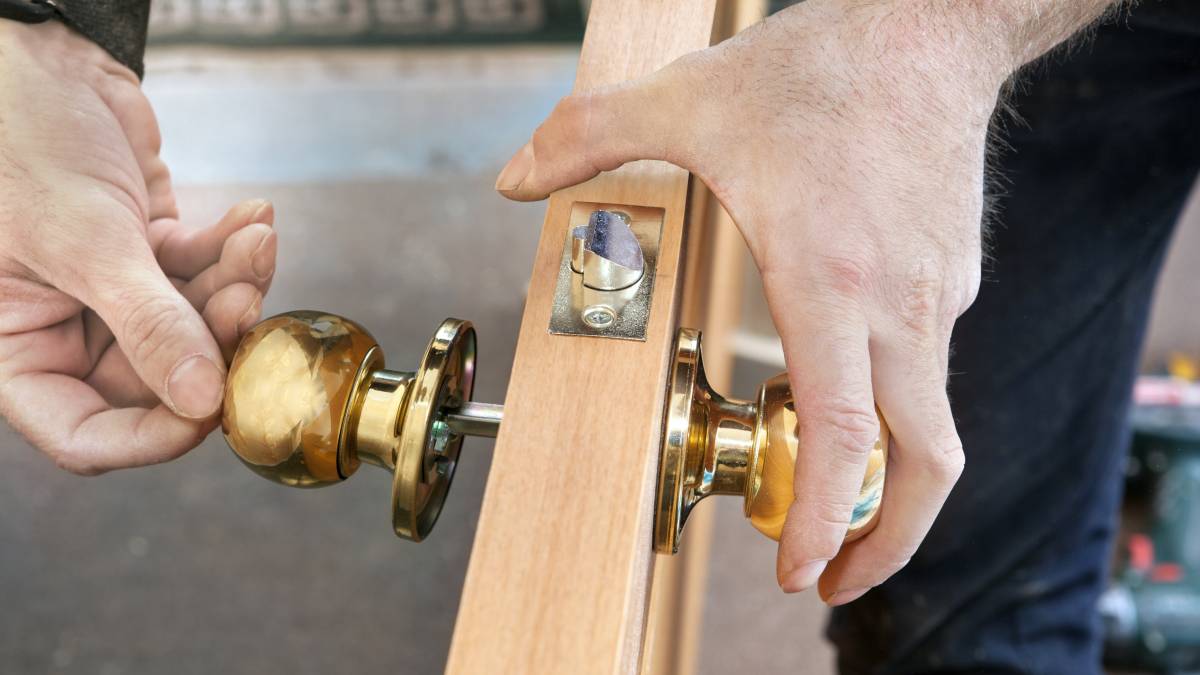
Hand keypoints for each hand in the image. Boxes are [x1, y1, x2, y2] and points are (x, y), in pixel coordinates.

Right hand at [0, 21, 275, 473]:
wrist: (40, 62)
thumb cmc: (21, 140)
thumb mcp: (82, 240)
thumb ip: (147, 323)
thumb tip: (203, 401)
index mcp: (18, 348)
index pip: (86, 434)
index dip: (153, 436)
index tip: (214, 408)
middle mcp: (65, 331)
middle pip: (160, 379)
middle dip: (213, 342)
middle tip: (247, 301)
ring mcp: (112, 295)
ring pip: (194, 326)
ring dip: (234, 289)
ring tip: (255, 243)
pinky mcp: (149, 254)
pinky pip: (203, 272)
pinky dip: (233, 250)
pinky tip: (253, 219)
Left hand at [494, 2, 1011, 602]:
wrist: (933, 28)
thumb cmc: (823, 68)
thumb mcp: (691, 99)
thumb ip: (591, 136)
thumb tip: (516, 178)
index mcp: (829, 278)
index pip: (845, 434)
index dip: (824, 518)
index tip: (800, 571)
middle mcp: (896, 305)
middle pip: (922, 463)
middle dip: (881, 542)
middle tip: (828, 578)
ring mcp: (936, 296)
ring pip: (926, 422)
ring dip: (877, 479)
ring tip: (816, 500)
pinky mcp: (949, 281)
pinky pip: (924, 371)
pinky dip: (885, 412)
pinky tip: (832, 393)